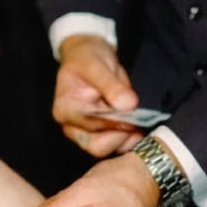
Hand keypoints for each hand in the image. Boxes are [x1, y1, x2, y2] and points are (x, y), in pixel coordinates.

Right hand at [53, 35, 142, 156]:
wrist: (88, 57)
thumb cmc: (87, 59)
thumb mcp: (97, 66)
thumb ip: (111, 86)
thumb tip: (128, 105)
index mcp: (66, 109)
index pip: (92, 124)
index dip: (115, 122)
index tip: (133, 115)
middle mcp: (72, 126)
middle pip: (97, 146)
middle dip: (120, 136)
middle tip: (138, 121)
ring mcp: (84, 133)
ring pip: (107, 149)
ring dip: (126, 140)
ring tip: (140, 125)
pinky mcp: (98, 135)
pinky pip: (114, 146)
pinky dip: (128, 141)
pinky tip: (138, 129)